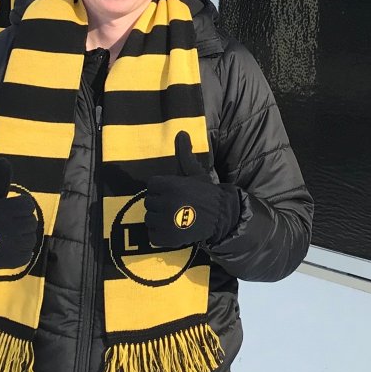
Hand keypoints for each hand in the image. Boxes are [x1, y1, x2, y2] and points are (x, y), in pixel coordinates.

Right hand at [0, 157, 39, 267]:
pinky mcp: (13, 260)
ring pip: (31, 238)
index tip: (9, 209)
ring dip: (22, 236)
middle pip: (31, 221)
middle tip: (7, 223)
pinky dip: (20, 251)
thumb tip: (4, 160)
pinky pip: (27, 253)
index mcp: (4, 210)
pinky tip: (8, 247)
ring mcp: (13, 246)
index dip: (20, 206)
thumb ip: (0, 179)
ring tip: (7, 235)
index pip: (28, 205)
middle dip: (21, 221)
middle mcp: (10, 228)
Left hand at [143, 132, 241, 247]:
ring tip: (174, 218)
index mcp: (171, 185)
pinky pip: (153, 236)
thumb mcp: (195, 172)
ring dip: (159, 220)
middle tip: (175, 205)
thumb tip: (181, 132)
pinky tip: (172, 230)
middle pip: (149, 202)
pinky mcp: (167, 239)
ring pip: (149, 219)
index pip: (151, 185)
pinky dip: (160, 235)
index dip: (161, 188)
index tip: (173, 192)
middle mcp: (167, 203)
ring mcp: (166, 223)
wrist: (221, 217)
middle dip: (160, 203)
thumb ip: (184, 154)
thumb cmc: (206, 193)